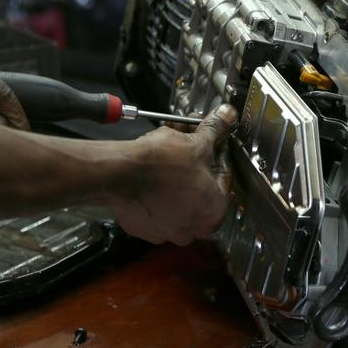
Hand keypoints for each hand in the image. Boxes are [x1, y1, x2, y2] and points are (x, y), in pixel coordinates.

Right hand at [107, 104, 237, 244]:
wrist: (120, 173)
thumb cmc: (161, 166)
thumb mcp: (197, 143)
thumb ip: (216, 131)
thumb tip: (227, 116)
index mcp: (213, 213)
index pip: (223, 177)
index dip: (219, 151)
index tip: (214, 140)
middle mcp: (190, 230)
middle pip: (199, 186)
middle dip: (196, 159)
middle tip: (191, 140)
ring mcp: (164, 231)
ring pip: (176, 194)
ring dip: (176, 171)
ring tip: (170, 146)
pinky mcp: (142, 226)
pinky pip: (154, 204)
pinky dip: (156, 187)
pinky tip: (154, 167)